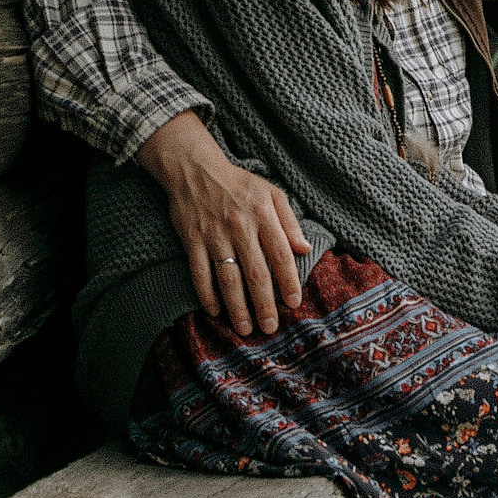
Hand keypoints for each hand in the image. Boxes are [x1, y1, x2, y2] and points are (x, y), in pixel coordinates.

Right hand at [137, 111, 311, 335]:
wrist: (195, 169)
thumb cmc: (239, 184)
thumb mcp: (271, 193)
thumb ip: (290, 222)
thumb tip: (305, 248)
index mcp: (263, 216)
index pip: (281, 255)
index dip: (288, 281)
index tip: (294, 303)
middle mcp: (240, 228)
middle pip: (256, 273)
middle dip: (264, 304)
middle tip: (270, 328)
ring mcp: (214, 235)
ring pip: (228, 279)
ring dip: (237, 307)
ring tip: (245, 329)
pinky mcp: (192, 240)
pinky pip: (200, 273)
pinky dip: (206, 295)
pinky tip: (215, 312)